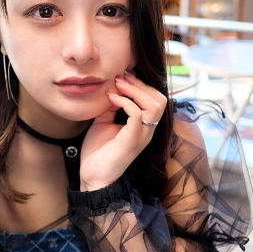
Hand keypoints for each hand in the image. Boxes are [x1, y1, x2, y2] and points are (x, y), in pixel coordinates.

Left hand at [79, 70, 166, 190]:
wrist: (92, 176)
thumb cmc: (99, 151)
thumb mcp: (104, 121)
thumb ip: (111, 106)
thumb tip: (112, 86)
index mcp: (144, 126)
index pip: (156, 99)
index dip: (142, 84)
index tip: (123, 75)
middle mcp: (147, 130)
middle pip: (160, 99)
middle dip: (141, 84)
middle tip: (121, 77)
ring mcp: (142, 136)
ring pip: (154, 105)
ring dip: (135, 91)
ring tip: (118, 85)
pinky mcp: (132, 141)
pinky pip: (137, 115)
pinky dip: (125, 102)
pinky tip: (112, 99)